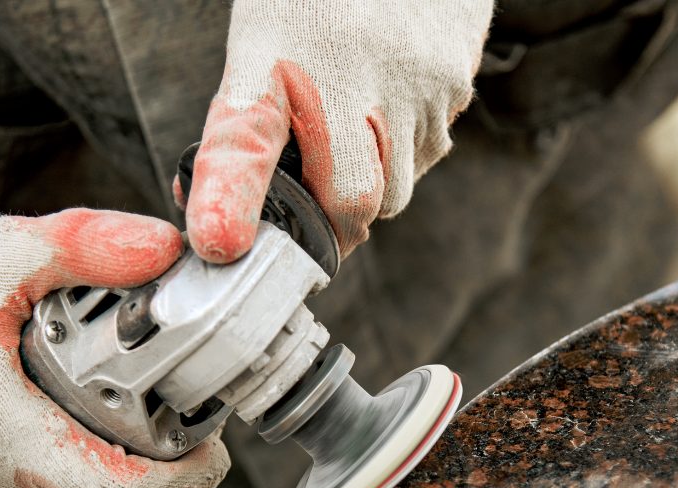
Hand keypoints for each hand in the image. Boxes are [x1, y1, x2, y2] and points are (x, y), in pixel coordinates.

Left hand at [184, 0, 493, 262]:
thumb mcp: (254, 54)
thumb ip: (242, 144)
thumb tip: (220, 234)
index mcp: (320, 79)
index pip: (325, 188)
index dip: (300, 226)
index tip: (261, 241)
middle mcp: (379, 85)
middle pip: (373, 202)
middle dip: (344, 208)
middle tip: (316, 181)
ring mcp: (427, 86)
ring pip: (407, 176)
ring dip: (378, 172)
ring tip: (351, 124)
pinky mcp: (457, 79)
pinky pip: (434, 138)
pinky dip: (408, 138)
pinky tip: (385, 98)